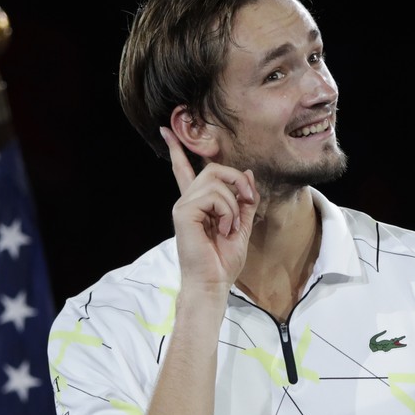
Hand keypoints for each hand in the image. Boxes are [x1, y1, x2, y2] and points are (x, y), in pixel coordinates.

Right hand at [160, 126, 258, 296]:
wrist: (212, 284)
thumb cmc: (223, 261)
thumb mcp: (242, 226)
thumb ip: (245, 200)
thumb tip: (248, 173)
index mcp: (197, 204)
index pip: (185, 170)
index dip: (176, 150)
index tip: (166, 130)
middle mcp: (187, 201)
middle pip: (214, 168)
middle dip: (238, 180)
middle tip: (248, 200)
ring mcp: (183, 205)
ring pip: (217, 181)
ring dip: (234, 204)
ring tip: (230, 227)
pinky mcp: (184, 212)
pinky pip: (214, 196)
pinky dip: (228, 212)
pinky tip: (223, 230)